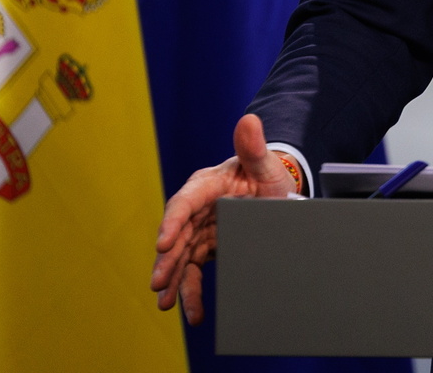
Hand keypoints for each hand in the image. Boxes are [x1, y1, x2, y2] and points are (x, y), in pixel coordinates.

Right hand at [151, 114, 296, 323]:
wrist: (275, 193)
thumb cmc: (267, 175)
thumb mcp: (264, 163)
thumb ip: (253, 146)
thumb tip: (249, 119)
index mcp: (206, 185)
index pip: (184, 202)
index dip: (173, 222)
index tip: (163, 242)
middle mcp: (197, 209)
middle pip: (178, 235)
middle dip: (167, 260)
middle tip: (158, 282)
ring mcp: (199, 230)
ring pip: (181, 258)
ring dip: (172, 281)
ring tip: (166, 304)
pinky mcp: (205, 248)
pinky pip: (193, 271)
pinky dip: (190, 291)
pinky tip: (191, 313)